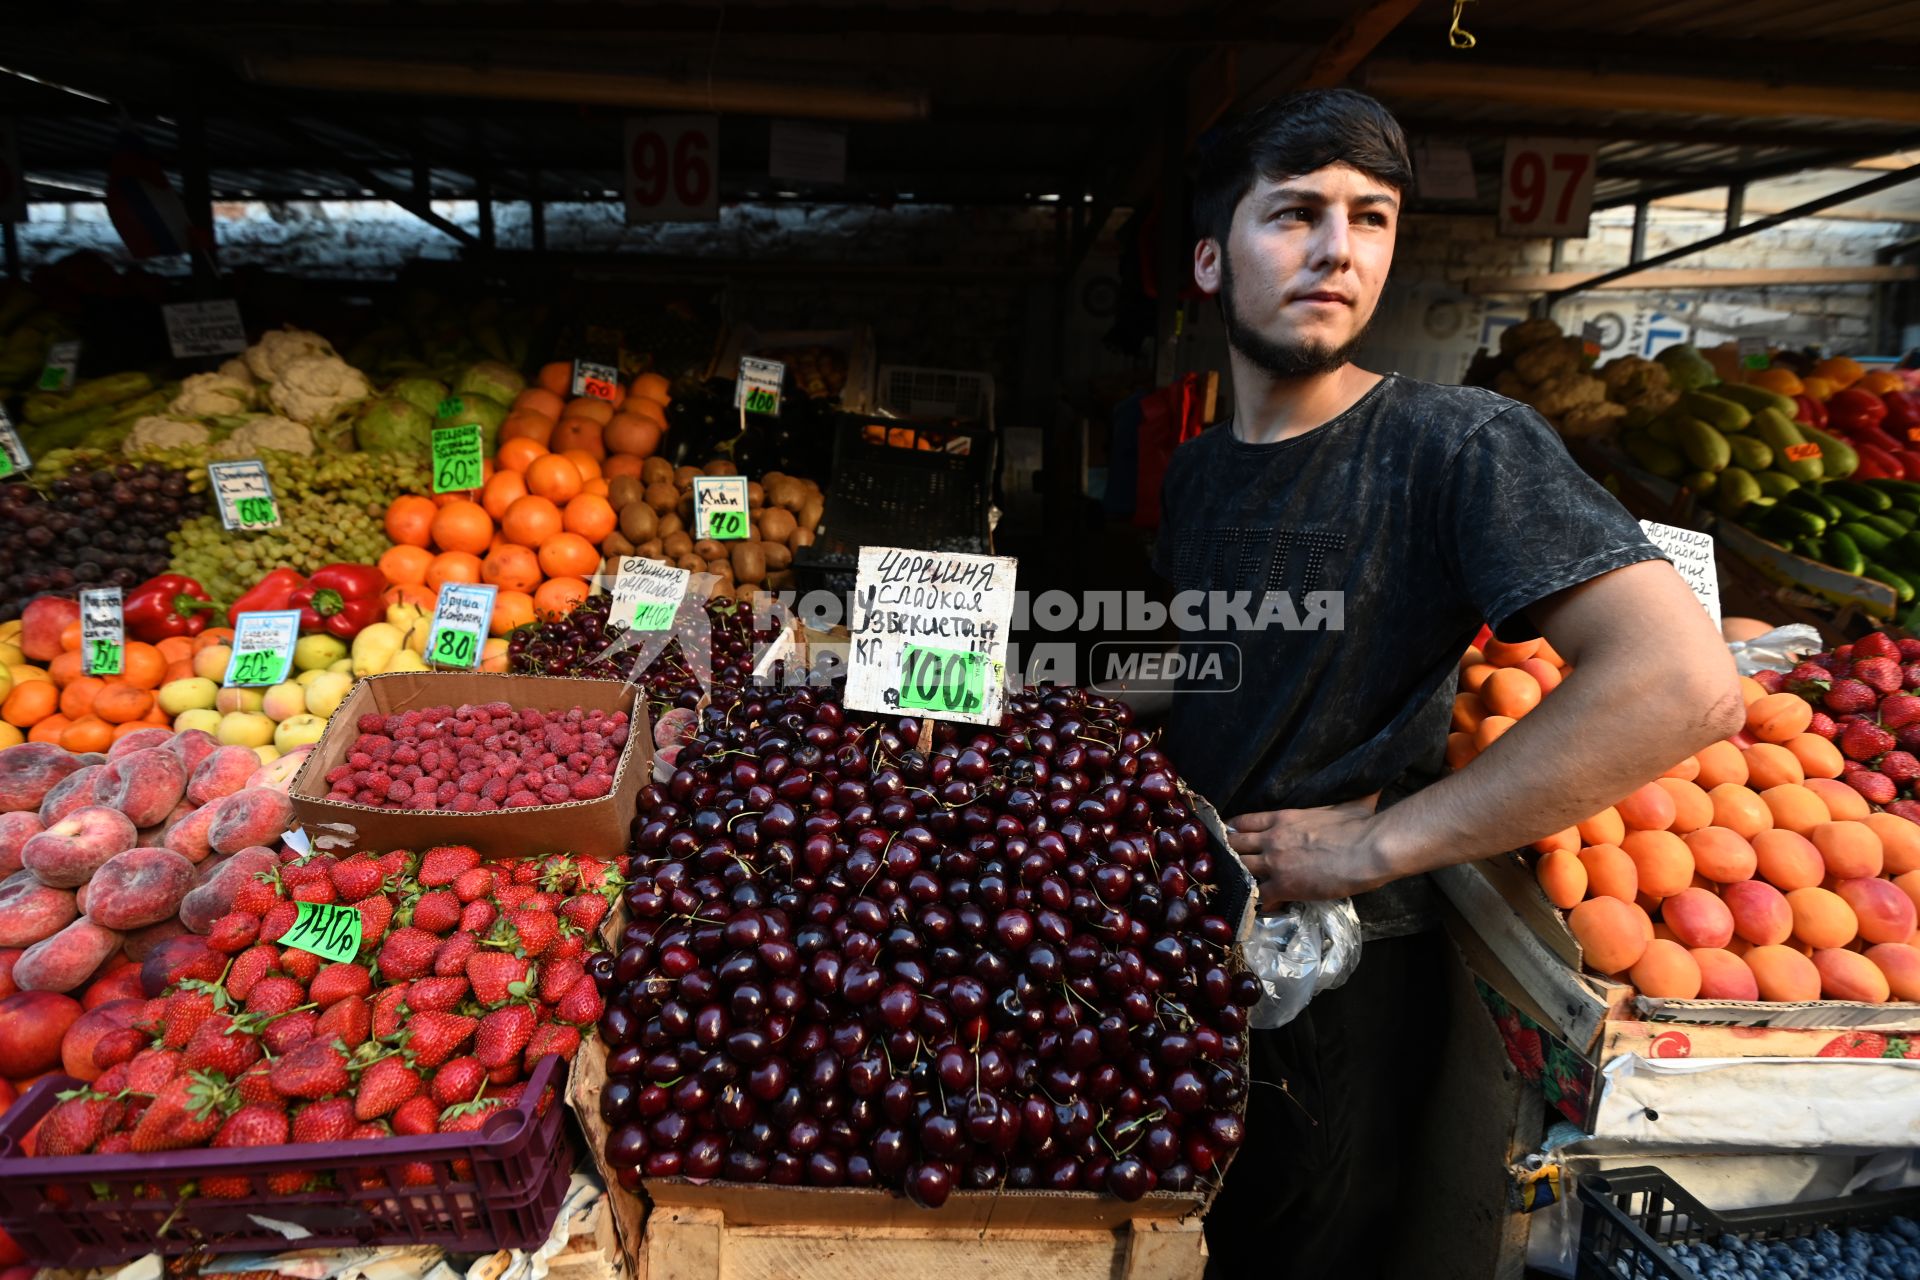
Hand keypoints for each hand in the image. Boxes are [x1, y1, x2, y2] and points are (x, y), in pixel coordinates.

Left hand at [1226, 793, 1389, 907]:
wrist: (1367, 850)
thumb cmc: (1360, 825)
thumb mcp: (1347, 803)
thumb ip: (1346, 795)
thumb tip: (1369, 783)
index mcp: (1283, 818)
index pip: (1245, 821)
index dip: (1235, 829)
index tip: (1231, 834)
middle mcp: (1272, 839)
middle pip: (1235, 845)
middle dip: (1230, 852)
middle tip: (1227, 860)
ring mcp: (1274, 864)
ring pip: (1241, 869)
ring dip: (1238, 876)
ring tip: (1236, 883)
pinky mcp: (1284, 886)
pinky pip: (1260, 896)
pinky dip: (1257, 901)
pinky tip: (1257, 905)